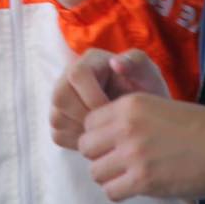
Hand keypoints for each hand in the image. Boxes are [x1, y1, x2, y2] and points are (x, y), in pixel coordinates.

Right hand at [52, 49, 169, 149]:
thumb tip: (115, 63)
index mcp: (89, 62)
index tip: (113, 110)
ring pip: (57, 118)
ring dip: (82, 131)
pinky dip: (77, 142)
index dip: (92, 96)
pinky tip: (98, 139)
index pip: (76, 75)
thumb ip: (136, 62)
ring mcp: (62, 100)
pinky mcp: (61, 121)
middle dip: (84, 115)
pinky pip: (58, 135)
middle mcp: (68, 78)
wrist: (144, 115)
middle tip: (107, 125)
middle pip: (60, 96)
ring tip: (106, 131)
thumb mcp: (147, 73)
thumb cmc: (146, 90)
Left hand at [78, 92, 204, 201]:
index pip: (89, 122)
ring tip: (126, 175)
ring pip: (95, 172)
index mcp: (130, 104)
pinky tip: (134, 187)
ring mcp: (134, 154)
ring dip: (108, 176)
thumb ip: (132, 115)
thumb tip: (107, 131)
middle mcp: (127, 127)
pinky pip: (111, 192)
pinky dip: (119, 192)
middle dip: (99, 155)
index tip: (112, 142)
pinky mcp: (144, 181)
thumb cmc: (201, 126)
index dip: (98, 134)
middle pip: (86, 146)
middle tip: (117, 161)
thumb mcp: (161, 105)